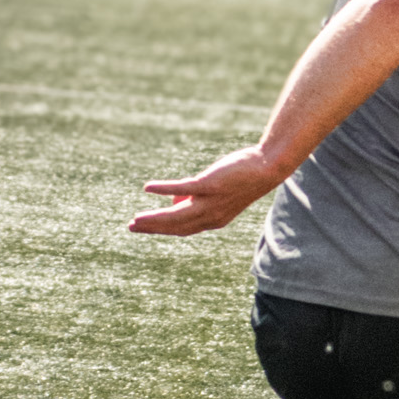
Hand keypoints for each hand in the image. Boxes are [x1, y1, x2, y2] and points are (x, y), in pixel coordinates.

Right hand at [130, 146, 281, 236]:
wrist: (267, 168)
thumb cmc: (240, 177)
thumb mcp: (216, 192)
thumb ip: (196, 198)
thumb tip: (174, 200)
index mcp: (213, 220)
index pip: (182, 229)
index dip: (161, 230)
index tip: (142, 227)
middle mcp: (211, 216)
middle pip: (176, 226)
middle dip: (152, 228)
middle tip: (131, 227)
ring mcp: (210, 201)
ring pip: (177, 215)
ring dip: (154, 218)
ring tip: (136, 219)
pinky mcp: (210, 184)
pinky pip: (183, 189)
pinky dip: (164, 189)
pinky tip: (148, 188)